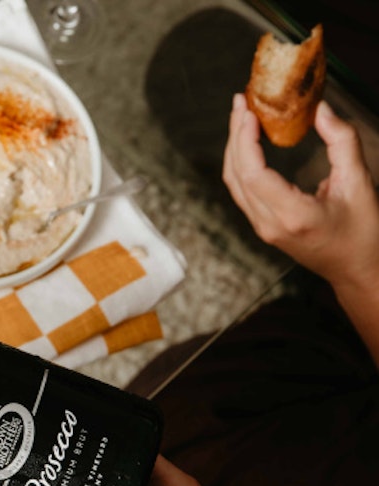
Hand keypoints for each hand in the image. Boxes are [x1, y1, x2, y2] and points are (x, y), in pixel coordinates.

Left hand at [223, 94, 378, 290]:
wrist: (357, 270)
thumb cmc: (364, 232)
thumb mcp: (360, 183)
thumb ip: (342, 143)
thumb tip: (321, 109)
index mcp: (293, 216)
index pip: (253, 175)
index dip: (245, 141)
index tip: (249, 112)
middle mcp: (270, 224)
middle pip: (237, 175)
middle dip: (235, 135)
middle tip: (240, 102)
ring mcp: (262, 228)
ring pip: (234, 183)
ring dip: (234, 148)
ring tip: (242, 116)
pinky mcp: (262, 226)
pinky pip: (242, 191)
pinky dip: (240, 163)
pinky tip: (247, 142)